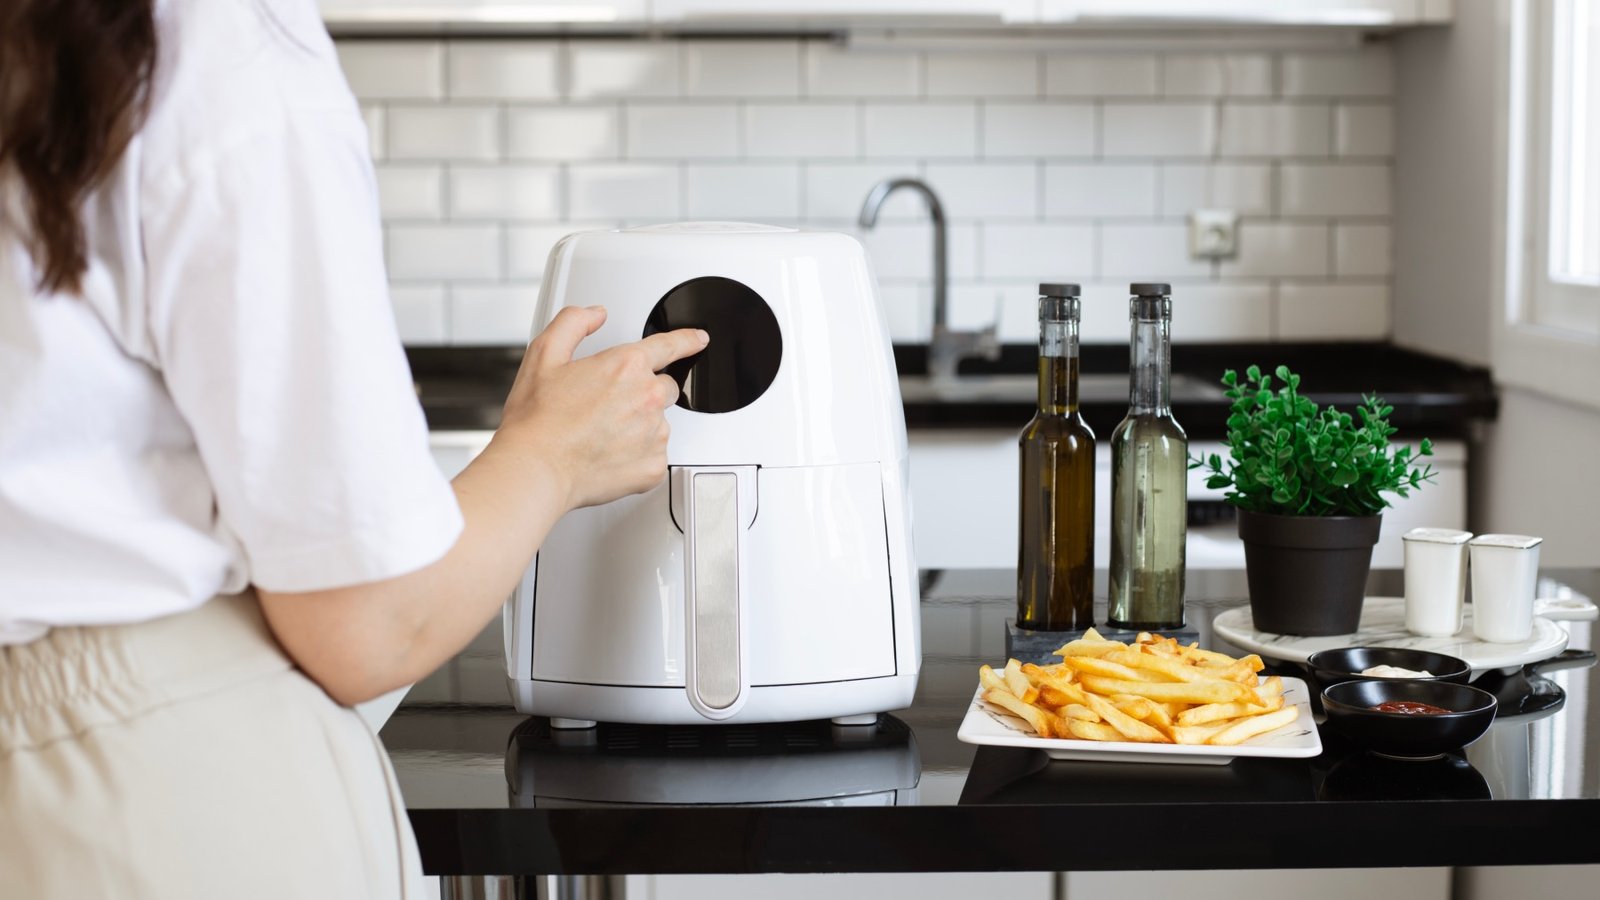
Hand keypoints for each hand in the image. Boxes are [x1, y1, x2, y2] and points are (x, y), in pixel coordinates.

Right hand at [497, 305, 707, 510]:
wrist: (536, 469)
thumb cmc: (538, 419)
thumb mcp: (544, 354)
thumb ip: (574, 323)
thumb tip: (596, 314)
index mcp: (626, 366)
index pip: (669, 346)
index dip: (687, 340)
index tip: (698, 339)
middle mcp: (648, 397)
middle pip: (665, 387)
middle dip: (643, 393)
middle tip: (608, 408)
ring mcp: (654, 433)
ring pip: (659, 423)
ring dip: (640, 426)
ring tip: (602, 435)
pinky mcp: (654, 466)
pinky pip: (655, 456)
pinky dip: (637, 456)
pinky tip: (609, 455)